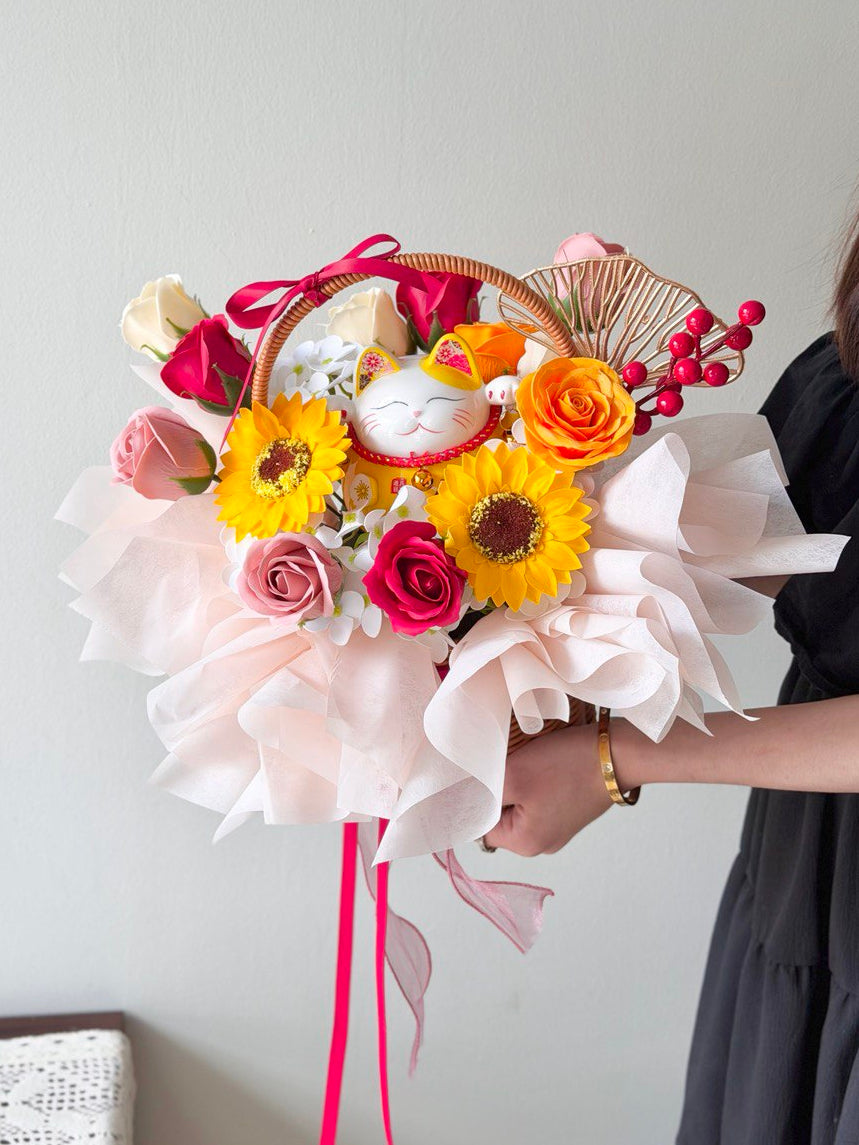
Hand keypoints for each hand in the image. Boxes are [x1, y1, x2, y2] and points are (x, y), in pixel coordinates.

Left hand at [483, 722, 613, 855]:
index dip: (478, 798)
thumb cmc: (567, 765)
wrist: (619, 753)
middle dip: (500, 789)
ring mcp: (559, 828)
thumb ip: (480, 791)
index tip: (487, 774)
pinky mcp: (570, 810)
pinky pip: (539, 800)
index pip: (480, 826)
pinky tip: (545, 764)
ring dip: (518, 783)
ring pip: (520, 805)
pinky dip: (537, 782)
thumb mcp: (513, 774)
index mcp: (525, 844)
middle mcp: (542, 844)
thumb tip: (455, 798)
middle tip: (511, 764)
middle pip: (500, 816)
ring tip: (530, 762)